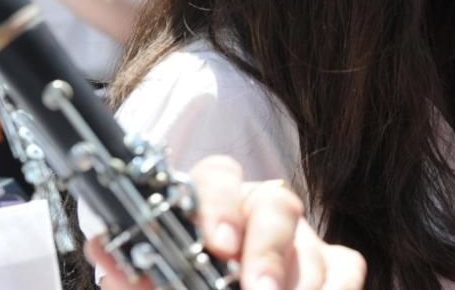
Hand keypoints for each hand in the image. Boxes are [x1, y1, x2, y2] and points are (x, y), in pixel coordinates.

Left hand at [86, 155, 365, 289]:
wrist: (212, 287)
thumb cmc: (184, 282)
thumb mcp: (156, 279)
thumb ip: (139, 272)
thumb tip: (107, 249)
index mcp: (211, 207)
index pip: (217, 176)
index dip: (219, 205)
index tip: (218, 246)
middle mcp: (259, 211)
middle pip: (277, 205)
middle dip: (269, 251)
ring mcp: (300, 237)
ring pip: (314, 246)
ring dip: (302, 284)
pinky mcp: (333, 263)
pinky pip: (348, 266)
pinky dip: (337, 289)